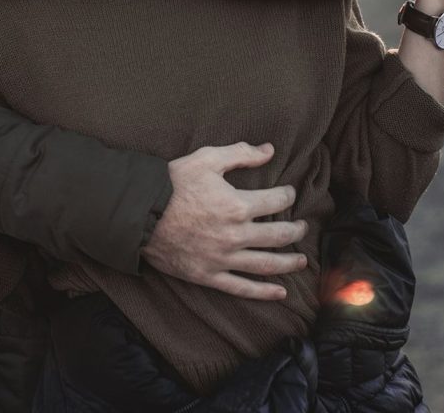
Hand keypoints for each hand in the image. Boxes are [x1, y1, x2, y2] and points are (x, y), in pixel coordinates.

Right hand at [141, 142, 307, 300]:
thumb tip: (270, 150)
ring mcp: (223, 259)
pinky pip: (242, 288)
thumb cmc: (174, 183)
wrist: (140, 213)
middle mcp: (235, 236)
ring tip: (301, 260)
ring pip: (266, 264)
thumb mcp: (207, 159)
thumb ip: (241, 153)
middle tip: (302, 227)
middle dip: (295, 231)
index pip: (276, 201)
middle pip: (278, 235)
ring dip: (288, 262)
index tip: (289, 193)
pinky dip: (263, 292)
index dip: (288, 195)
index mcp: (237, 205)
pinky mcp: (209, 276)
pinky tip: (280, 292)